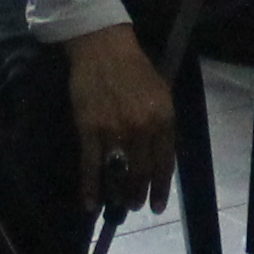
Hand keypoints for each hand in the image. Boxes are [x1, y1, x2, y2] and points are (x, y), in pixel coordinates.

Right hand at [61, 22, 176, 212]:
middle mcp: (142, 128)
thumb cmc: (135, 69)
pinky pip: (90, 167)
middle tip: (134, 205)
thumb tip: (160, 156)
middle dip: (138, 194)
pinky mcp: (89, 129)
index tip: (157, 206)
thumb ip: (163, 124)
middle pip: (141, 173)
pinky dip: (90, 189)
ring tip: (117, 204)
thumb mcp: (161, 94)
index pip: (164, 163)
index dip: (160, 188)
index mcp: (163, 118)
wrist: (104, 48)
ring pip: (118, 174)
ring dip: (117, 195)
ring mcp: (115, 130)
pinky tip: (90, 204)